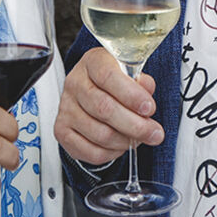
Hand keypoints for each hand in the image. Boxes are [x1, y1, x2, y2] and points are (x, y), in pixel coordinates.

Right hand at [54, 47, 163, 165]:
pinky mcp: (62, 131)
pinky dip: (112, 153)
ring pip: (100, 134)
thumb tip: (146, 89)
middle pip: (104, 108)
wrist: (92, 91)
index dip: (131, 95)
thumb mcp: (131, 74)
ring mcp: (65, 108)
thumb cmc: (115, 82)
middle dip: (135, 125)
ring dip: (125, 141)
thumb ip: (141, 81)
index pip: (108, 76)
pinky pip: (91, 151)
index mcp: (92, 62)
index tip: (149, 108)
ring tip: (138, 139)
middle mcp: (75, 83)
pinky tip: (120, 145)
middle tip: (154, 133)